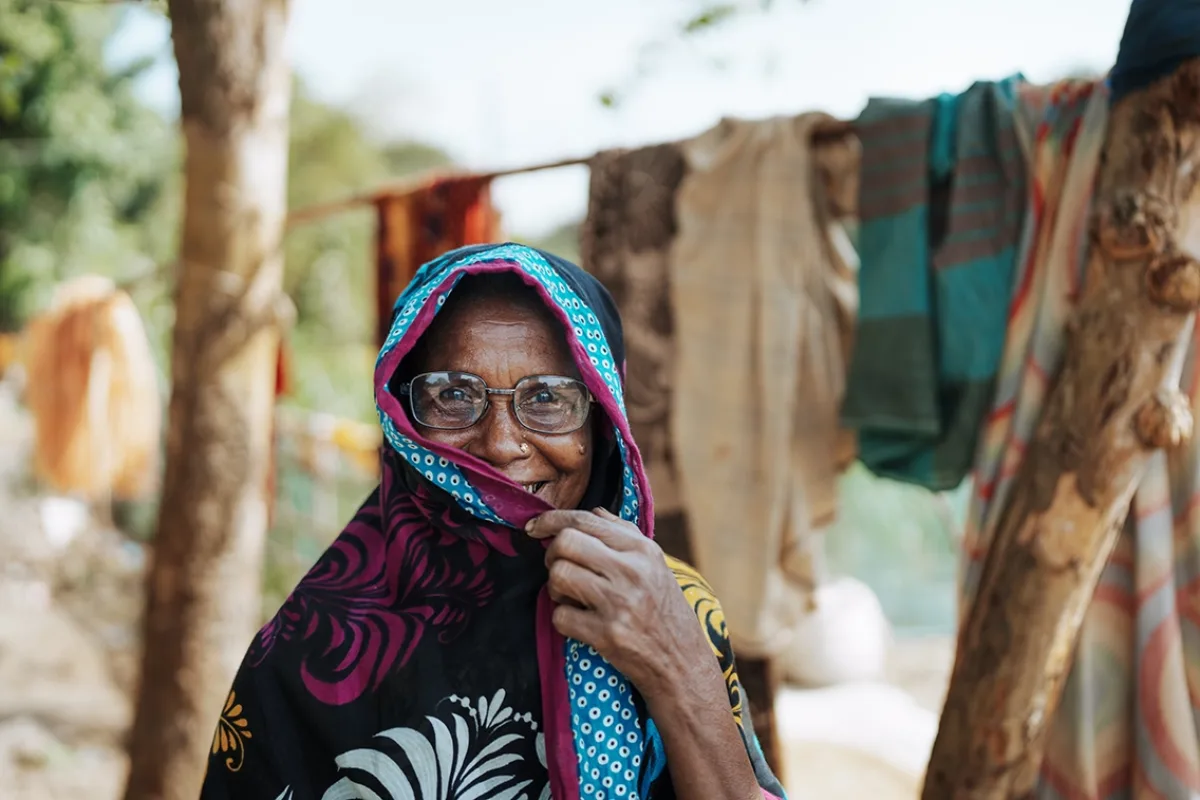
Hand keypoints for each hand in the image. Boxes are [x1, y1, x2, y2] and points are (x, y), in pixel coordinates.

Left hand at [525, 508, 713, 696]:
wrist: (682, 662)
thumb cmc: (665, 611)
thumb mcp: (656, 564)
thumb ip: (624, 534)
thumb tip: (594, 512)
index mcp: (642, 549)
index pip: (585, 519)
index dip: (551, 520)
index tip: (533, 527)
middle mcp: (631, 571)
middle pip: (565, 543)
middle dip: (552, 554)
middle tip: (559, 568)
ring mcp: (618, 603)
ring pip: (558, 576)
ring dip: (556, 588)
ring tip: (573, 597)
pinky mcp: (606, 634)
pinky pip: (560, 616)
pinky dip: (564, 619)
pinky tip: (581, 622)